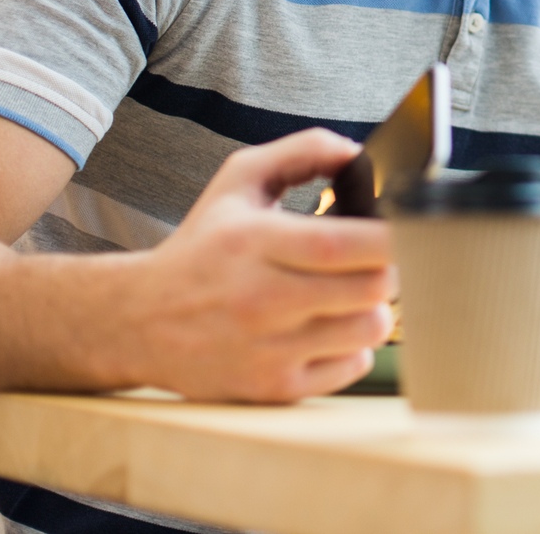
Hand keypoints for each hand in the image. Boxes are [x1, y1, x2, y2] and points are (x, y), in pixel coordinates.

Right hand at [110, 129, 393, 401]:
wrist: (138, 321)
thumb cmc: (202, 247)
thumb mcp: (238, 181)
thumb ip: (301, 151)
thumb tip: (357, 151)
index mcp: (256, 242)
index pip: (344, 244)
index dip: (390, 235)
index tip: (401, 225)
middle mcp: (262, 299)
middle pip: (372, 287)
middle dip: (391, 266)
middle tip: (378, 258)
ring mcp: (269, 349)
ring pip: (371, 328)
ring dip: (376, 305)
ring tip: (353, 292)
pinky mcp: (274, 387)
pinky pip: (353, 367)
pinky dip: (355, 345)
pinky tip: (331, 326)